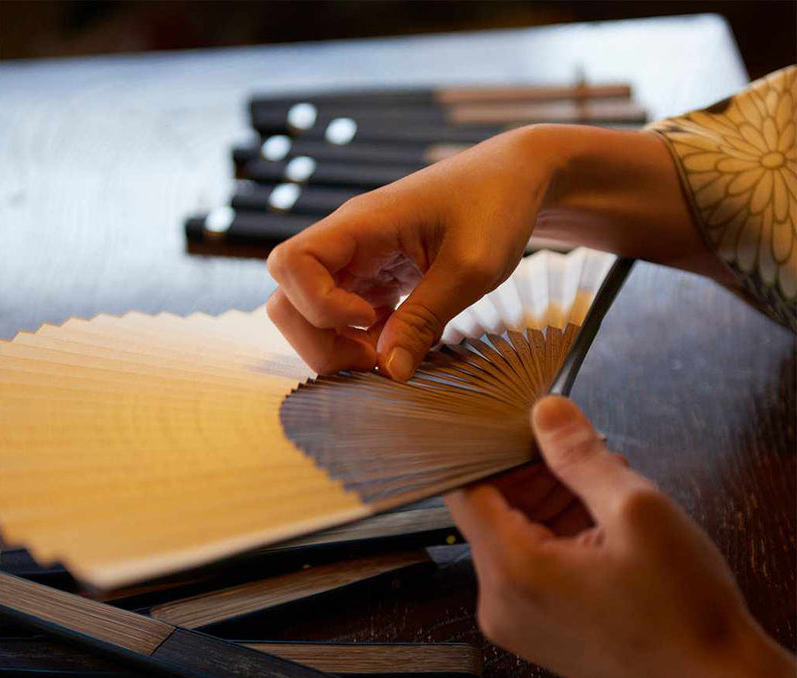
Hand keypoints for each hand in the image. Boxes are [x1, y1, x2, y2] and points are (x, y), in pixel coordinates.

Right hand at [266, 127, 548, 379]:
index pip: (290, 264)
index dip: (318, 306)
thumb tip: (390, 372)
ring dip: (338, 345)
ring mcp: (358, 260)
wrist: (516, 178)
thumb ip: (426, 318)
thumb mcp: (471, 267)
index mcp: (362, 224)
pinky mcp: (374, 276)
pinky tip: (402, 343)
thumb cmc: (497, 206)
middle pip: (287, 298)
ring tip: (390, 355)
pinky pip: (344, 316)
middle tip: (373, 360)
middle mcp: (348, 242)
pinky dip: (362, 341)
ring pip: (310, 312)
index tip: (373, 319)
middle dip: (319, 340)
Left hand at [445, 395, 795, 677]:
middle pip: (490, 511)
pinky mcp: (536, 629)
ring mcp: (515, 620)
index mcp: (511, 569)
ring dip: (548, 503)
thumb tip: (545, 413)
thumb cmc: (682, 615)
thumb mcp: (636, 511)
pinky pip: (528, 566)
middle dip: (531, 474)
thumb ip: (581, 456)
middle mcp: (499, 600)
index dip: (487, 449)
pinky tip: (598, 523)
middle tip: (579, 455)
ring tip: (600, 489)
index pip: (463, 488)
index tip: (516, 426)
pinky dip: (555, 536)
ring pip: (512, 536)